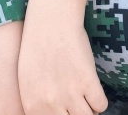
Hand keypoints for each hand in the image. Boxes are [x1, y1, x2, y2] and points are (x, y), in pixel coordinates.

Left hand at [17, 0, 107, 114]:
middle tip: (77, 103)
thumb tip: (50, 111)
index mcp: (32, 106)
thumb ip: (36, 103)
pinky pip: (101, 105)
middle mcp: (50, 105)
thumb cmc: (36, 46)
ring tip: (85, 98)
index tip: (66, 108)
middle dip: (74, 114)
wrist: (50, 22)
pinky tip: (93, 89)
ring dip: (88, 109)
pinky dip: (99, 101)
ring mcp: (70, 94)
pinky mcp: (88, 81)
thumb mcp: (27, 81)